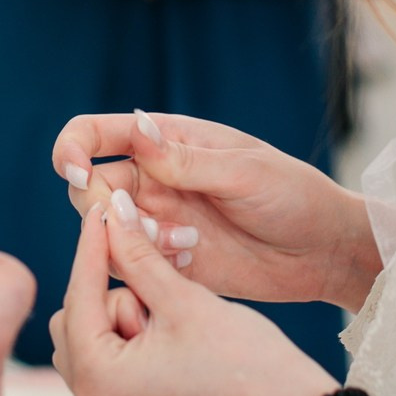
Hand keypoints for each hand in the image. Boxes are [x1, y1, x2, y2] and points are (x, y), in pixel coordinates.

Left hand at [50, 198, 335, 395]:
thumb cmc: (247, 364)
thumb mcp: (185, 301)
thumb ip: (138, 254)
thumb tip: (111, 208)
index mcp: (100, 383)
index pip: (80, 295)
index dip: (93, 246)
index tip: (101, 206)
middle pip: (75, 320)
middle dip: (115, 295)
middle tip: (164, 296)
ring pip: (90, 339)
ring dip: (124, 316)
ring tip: (173, 320)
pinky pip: (107, 365)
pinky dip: (129, 339)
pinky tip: (169, 335)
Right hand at [52, 110, 380, 311]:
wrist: (324, 251)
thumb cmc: (293, 195)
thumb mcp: (244, 172)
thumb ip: (186, 160)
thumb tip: (134, 129)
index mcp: (166, 140)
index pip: (94, 135)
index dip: (71, 149)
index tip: (75, 171)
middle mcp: (153, 179)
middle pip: (88, 189)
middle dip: (100, 208)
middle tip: (144, 223)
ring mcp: (158, 221)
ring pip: (105, 232)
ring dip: (128, 239)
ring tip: (183, 242)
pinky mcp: (168, 262)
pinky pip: (131, 266)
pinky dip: (146, 265)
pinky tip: (192, 257)